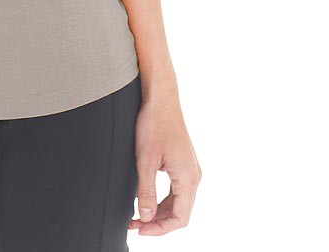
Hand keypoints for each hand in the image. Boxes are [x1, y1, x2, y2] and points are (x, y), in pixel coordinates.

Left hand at [129, 89, 201, 235]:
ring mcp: (190, 169)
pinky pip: (177, 190)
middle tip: (135, 225)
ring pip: (178, 202)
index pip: (180, 218)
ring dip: (160, 212)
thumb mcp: (145, 160)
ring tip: (138, 216)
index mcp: (188, 178)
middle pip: (180, 212)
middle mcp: (193, 175)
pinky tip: (147, 201)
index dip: (160, 228)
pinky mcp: (183, 163)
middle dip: (158, 222)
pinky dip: (163, 200)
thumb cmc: (154, 124)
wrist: (161, 98)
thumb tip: (145, 217)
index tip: (141, 229)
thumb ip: (146, 191)